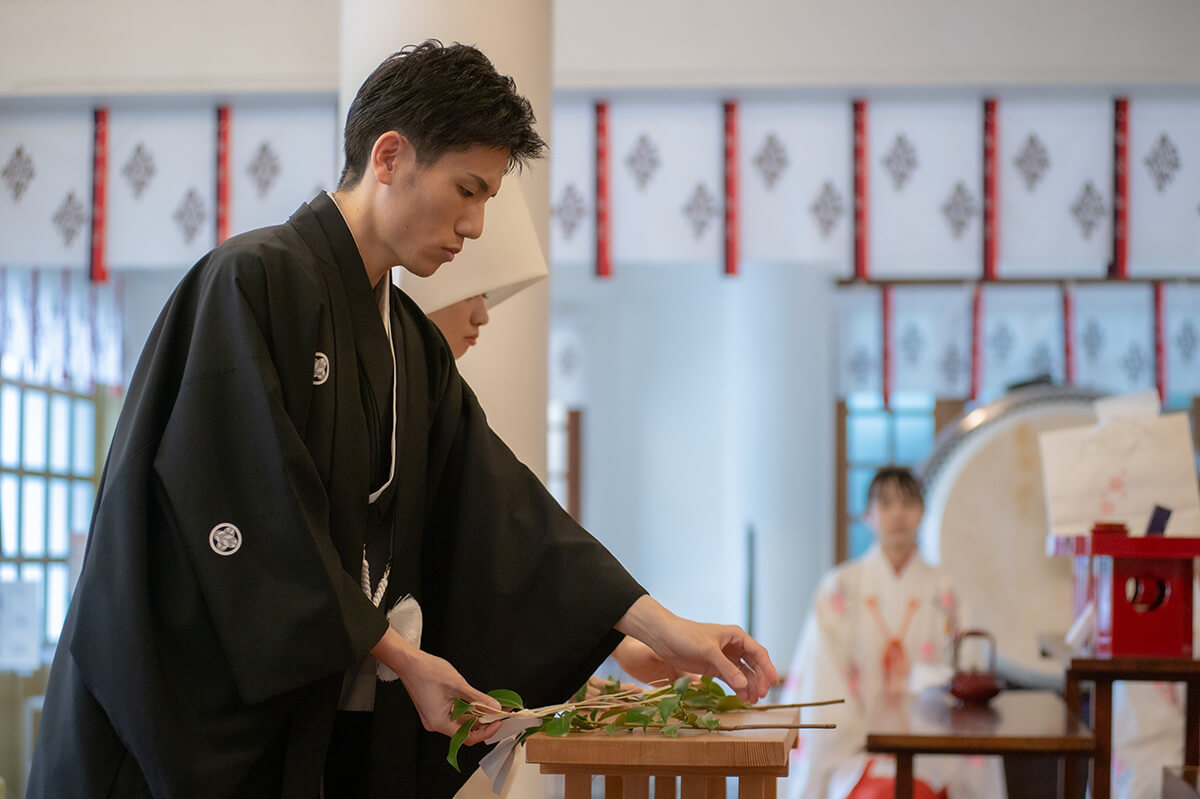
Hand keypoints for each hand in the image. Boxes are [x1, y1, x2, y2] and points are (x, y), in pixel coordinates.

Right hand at [372, 628, 500, 744]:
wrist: (409, 662)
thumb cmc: (427, 672)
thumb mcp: (458, 685)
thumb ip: (478, 699)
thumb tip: (494, 708)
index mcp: (439, 722)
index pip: (467, 737)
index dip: (485, 731)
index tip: (497, 722)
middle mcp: (435, 723)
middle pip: (464, 730)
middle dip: (483, 720)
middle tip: (498, 710)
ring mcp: (434, 717)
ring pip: (460, 721)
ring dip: (475, 713)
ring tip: (489, 703)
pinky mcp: (435, 710)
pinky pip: (454, 714)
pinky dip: (466, 708)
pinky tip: (475, 700)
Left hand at [616, 596, 778, 702]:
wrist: (664, 637)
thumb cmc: (686, 636)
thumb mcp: (708, 651)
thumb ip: (726, 668)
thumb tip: (744, 685)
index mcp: (736, 636)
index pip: (758, 652)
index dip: (768, 668)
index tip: (774, 683)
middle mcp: (733, 647)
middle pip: (753, 665)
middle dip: (759, 680)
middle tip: (761, 696)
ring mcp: (724, 658)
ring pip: (743, 674)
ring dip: (749, 686)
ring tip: (752, 701)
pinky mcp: (714, 667)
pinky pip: (731, 679)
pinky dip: (737, 688)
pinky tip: (741, 698)